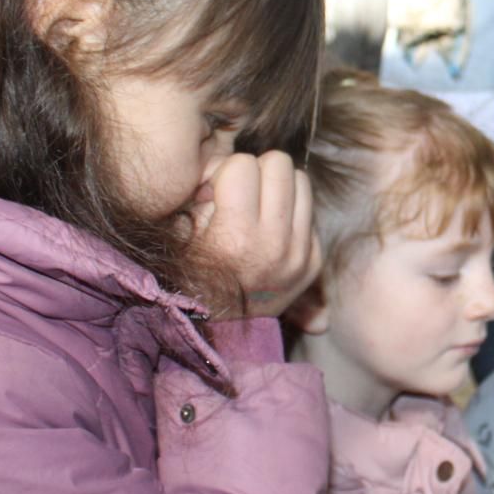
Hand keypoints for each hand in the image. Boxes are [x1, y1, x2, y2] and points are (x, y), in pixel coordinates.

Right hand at [186, 151, 321, 318]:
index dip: (226, 172)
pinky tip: (271, 230)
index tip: (218, 194)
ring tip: (258, 208)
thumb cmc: (190, 272)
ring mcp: (299, 255)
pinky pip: (310, 211)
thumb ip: (201, 191)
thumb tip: (224, 165)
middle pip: (280, 164)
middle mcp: (273, 246)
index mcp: (235, 237)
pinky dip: (292, 214)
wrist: (215, 329)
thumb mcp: (180, 232)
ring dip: (279, 188)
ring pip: (301, 181)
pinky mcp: (313, 263)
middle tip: (242, 194)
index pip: (243, 164)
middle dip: (258, 172)